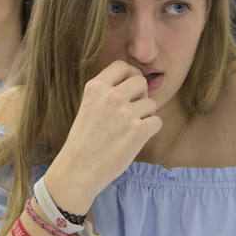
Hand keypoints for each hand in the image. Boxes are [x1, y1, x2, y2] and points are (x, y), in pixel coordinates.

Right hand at [48, 61, 162, 208]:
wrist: (78, 170)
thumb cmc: (84, 140)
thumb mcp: (88, 106)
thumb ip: (107, 93)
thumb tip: (136, 83)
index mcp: (95, 87)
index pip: (122, 66)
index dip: (130, 75)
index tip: (129, 89)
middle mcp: (111, 96)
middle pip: (140, 81)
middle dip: (140, 95)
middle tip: (132, 110)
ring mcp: (125, 114)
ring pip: (151, 103)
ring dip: (146, 115)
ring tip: (130, 128)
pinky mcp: (138, 131)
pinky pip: (157, 121)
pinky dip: (151, 130)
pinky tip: (137, 138)